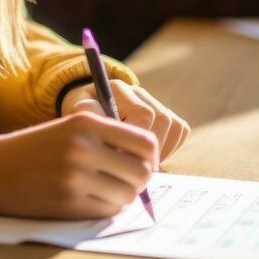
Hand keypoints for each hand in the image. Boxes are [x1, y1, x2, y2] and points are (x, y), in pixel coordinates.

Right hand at [0, 111, 156, 219]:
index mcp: (87, 122)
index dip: (149, 157)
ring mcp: (76, 177)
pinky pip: (107, 211)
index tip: (142, 164)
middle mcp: (84, 147)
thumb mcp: (70, 128)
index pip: (145, 141)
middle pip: (142, 172)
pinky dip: (104, 208)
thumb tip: (148, 162)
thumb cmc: (35, 148)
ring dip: (121, 197)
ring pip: (127, 196)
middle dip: (138, 181)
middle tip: (124, 181)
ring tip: (103, 190)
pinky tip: (87, 199)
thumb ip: (106, 138)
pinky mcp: (68, 203)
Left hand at [62, 80, 189, 163]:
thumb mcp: (79, 121)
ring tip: (141, 164)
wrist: (86, 115)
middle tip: (136, 169)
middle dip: (151, 149)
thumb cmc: (82, 122)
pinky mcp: (165, 115)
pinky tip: (149, 158)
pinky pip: (179, 131)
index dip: (138, 140)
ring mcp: (154, 101)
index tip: (125, 159)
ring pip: (175, 126)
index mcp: (117, 89)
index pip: (143, 113)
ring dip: (162, 150)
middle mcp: (139, 92)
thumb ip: (96, 128)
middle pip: (163, 120)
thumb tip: (119, 152)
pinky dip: (170, 147)